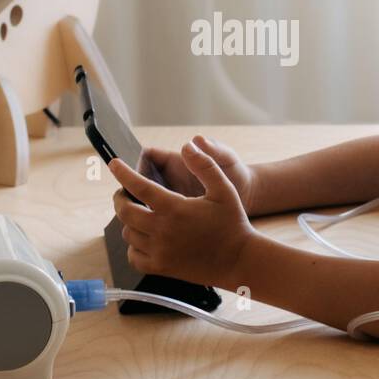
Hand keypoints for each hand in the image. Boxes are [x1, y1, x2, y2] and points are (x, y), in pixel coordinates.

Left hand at [109, 141, 256, 287]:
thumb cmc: (232, 223)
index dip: (122, 173)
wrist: (239, 261)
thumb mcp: (223, 189)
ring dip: (127, 221)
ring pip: (127, 233)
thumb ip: (204, 165)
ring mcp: (160, 251)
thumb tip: (187, 146)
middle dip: (119, 198)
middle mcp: (163, 230)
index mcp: (175, 208)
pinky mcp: (162, 268)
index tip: (114, 164)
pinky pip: (133, 257)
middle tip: (123, 193)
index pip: (138, 186)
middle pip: (125, 211)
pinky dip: (132, 246)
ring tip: (137, 213)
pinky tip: (142, 238)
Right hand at [141, 135, 260, 214]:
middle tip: (131, 205)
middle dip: (131, 191)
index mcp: (176, 162)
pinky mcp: (174, 213)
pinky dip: (150, 225)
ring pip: (142, 201)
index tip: (133, 178)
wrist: (247, 195)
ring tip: (139, 224)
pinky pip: (154, 217)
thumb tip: (195, 140)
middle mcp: (169, 178)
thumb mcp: (226, 161)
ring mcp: (170, 196)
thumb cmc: (236, 173)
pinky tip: (153, 237)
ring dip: (137, 210)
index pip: (147, 156)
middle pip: (138, 181)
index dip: (136, 164)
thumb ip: (212, 151)